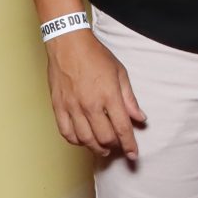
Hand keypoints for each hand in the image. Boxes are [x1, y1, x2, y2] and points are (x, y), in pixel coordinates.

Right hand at [44, 30, 147, 158]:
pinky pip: (66, 132)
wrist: (68, 43)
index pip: (122, 129)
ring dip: (96, 147)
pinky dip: (76, 141)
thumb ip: (129, 99)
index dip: (129, 145)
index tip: (133, 154)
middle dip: (114, 146)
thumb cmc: (95, 55)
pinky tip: (83, 140)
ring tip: (102, 147)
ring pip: (85, 140)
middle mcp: (90, 105)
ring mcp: (72, 107)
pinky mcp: (58, 107)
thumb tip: (139, 118)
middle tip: (118, 146)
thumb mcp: (120, 73)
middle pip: (104, 138)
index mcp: (109, 96)